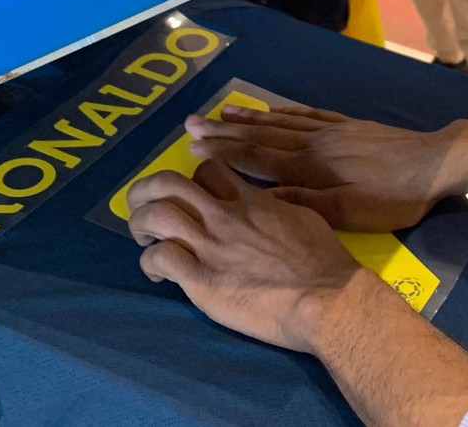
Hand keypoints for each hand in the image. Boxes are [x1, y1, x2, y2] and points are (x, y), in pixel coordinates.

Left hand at [126, 160, 364, 352]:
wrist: (327, 298)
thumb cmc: (324, 261)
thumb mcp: (303, 216)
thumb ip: (275, 206)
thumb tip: (264, 206)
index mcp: (250, 199)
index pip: (208, 168)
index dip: (192, 176)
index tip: (190, 191)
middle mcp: (224, 215)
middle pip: (168, 182)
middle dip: (147, 190)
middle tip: (143, 205)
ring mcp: (210, 246)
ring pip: (155, 215)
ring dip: (140, 223)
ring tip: (143, 238)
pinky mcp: (201, 280)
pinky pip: (158, 258)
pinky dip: (149, 263)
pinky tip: (157, 274)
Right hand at [187, 104, 467, 231]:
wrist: (435, 163)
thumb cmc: (394, 196)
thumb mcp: (350, 212)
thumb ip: (304, 204)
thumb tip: (260, 199)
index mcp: (310, 167)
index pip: (256, 156)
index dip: (223, 151)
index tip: (191, 144)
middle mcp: (314, 143)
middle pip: (261, 134)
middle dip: (224, 130)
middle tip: (191, 123)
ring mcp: (331, 130)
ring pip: (281, 121)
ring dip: (249, 117)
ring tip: (222, 112)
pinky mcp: (349, 125)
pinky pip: (307, 114)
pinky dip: (284, 111)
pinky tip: (273, 109)